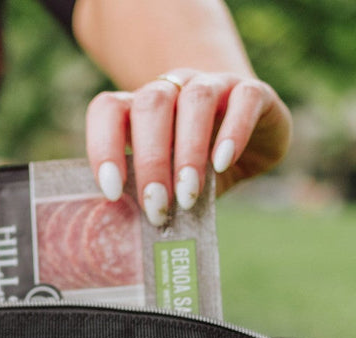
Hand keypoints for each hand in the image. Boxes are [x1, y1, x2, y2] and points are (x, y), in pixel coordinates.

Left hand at [84, 70, 291, 225]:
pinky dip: (233, 132)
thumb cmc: (199, 169)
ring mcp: (213, 84)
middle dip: (151, 160)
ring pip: (195, 100)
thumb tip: (131, 236)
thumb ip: (152, 196)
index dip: (104, 146)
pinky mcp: (252, 91)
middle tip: (157, 206)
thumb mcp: (170, 184)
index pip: (109, 110)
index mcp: (140, 107)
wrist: (252, 143)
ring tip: (189, 196)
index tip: (112, 191)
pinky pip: (243, 99)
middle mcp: (173, 87)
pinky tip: (222, 164)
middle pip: (151, 104)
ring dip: (189, 150)